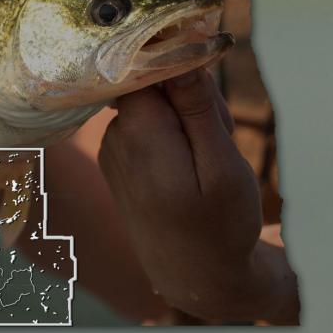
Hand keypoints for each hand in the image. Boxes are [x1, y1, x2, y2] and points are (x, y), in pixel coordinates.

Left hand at [99, 68, 297, 322]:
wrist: (192, 275)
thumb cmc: (218, 223)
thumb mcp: (221, 165)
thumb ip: (197, 109)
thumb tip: (179, 56)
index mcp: (138, 134)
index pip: (144, 68)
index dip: (183, 74)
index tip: (206, 104)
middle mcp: (114, 136)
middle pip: (151, 88)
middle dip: (188, 101)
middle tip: (217, 137)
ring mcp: (110, 148)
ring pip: (150, 107)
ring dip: (183, 121)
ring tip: (204, 161)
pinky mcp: (114, 158)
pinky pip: (144, 128)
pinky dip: (169, 138)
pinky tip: (187, 168)